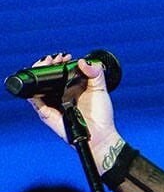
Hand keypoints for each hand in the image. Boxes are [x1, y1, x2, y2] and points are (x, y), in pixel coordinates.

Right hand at [28, 53, 123, 171]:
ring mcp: (52, 103)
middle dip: (46, 64)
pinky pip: (35, 101)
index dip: (58, 62)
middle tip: (54, 59)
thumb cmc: (101, 115)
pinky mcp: (46, 113)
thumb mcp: (100, 89)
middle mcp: (59, 94)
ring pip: (38, 86)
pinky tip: (40, 84)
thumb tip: (83, 61)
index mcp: (71, 87)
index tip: (64, 57)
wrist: (100, 134)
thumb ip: (95, 73)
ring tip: (47, 65)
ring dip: (39, 74)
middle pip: (46, 77)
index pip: (59, 72)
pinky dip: (34, 92)